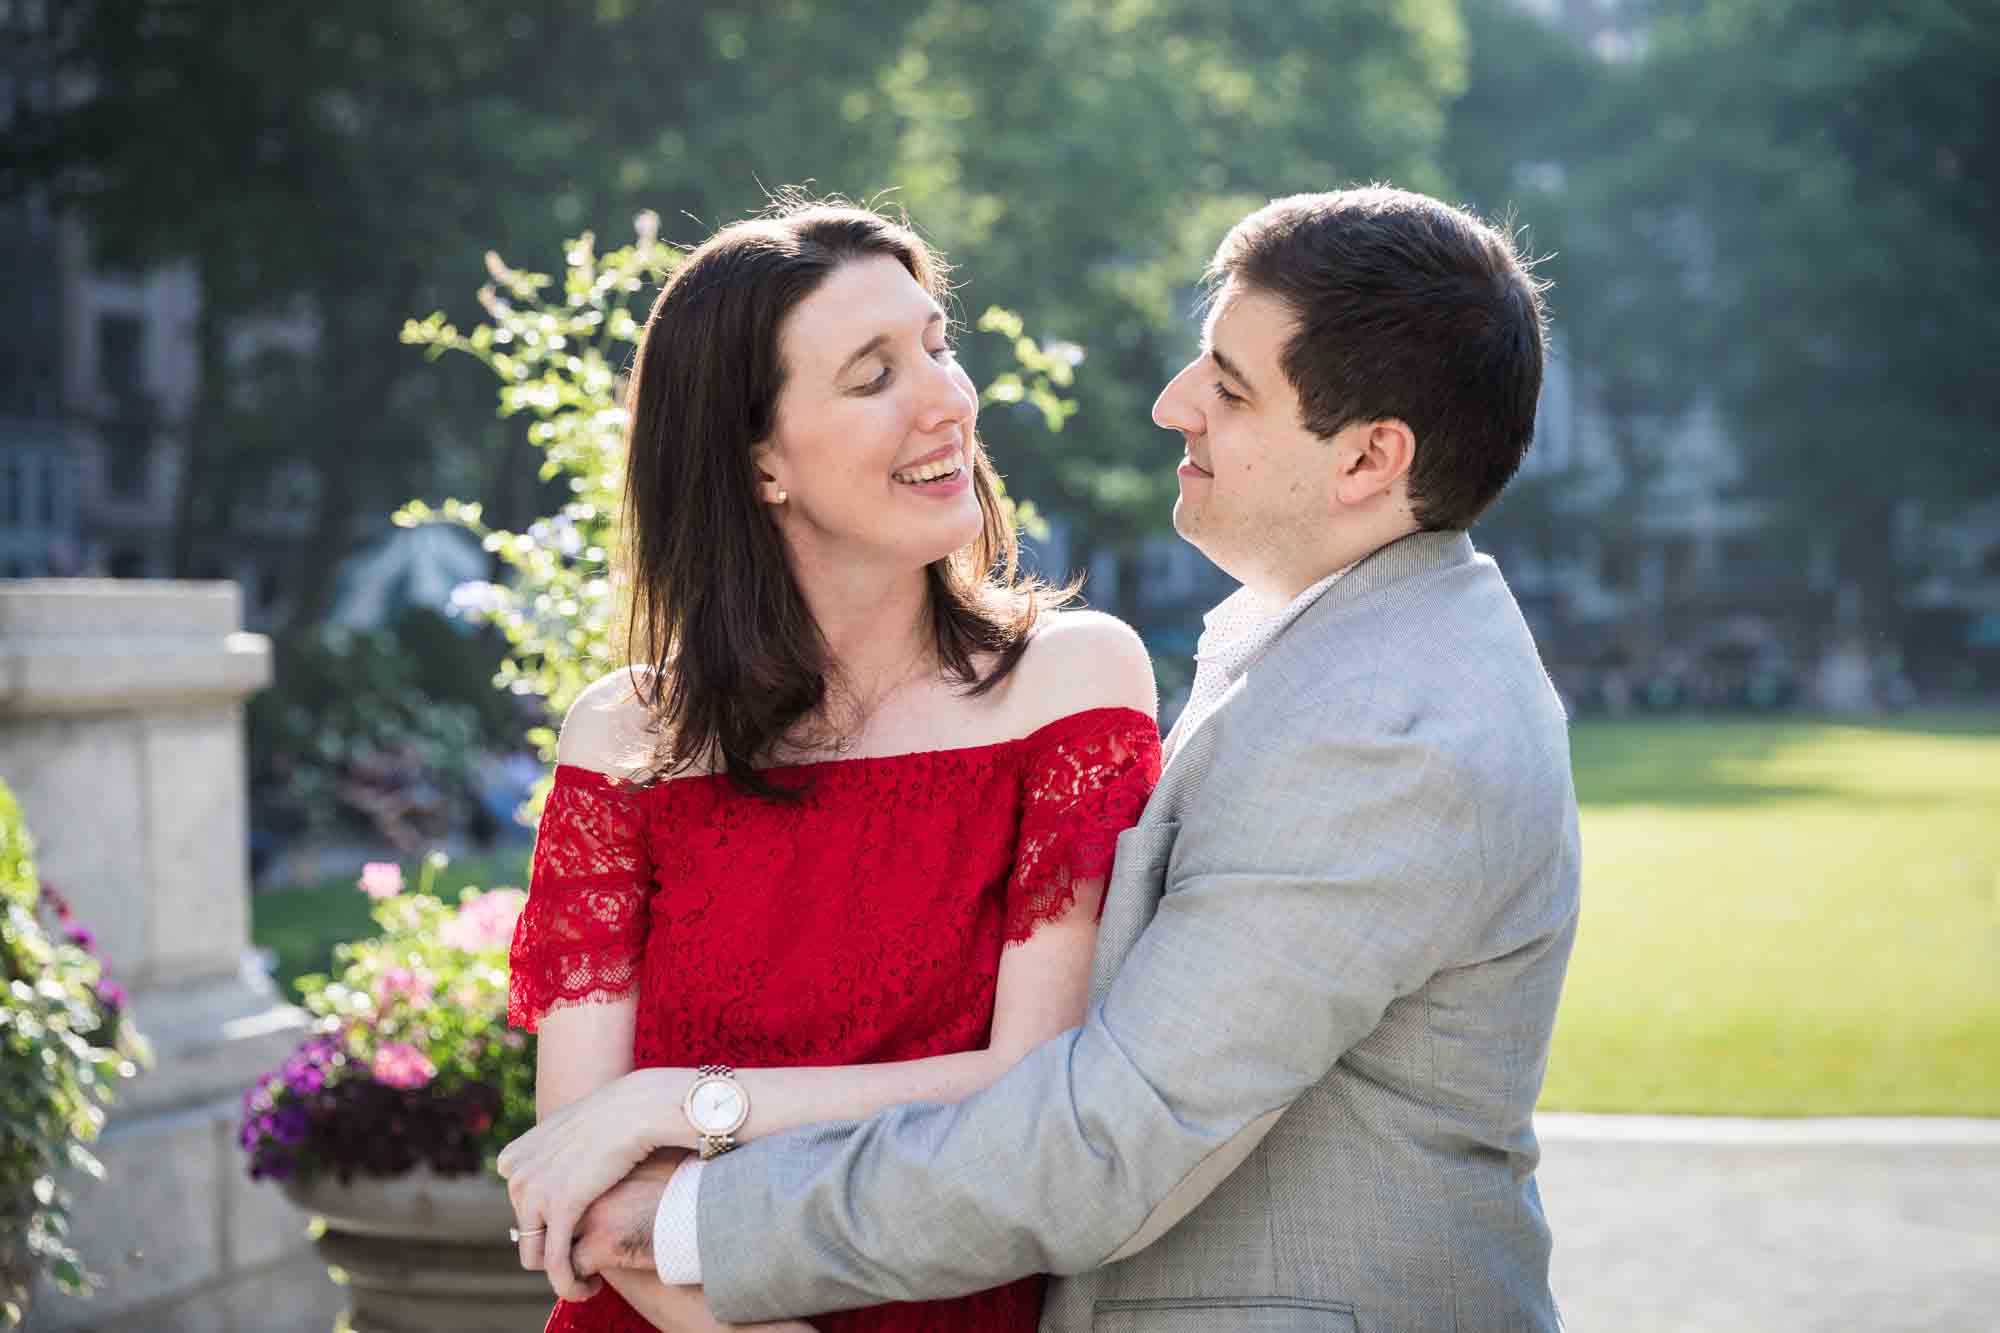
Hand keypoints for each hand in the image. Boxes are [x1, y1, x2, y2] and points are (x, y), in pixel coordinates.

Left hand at [499, 1068, 673, 1300]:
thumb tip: (562, 1174)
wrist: (636, 1107)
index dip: (547, 1220)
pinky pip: (555, 1262)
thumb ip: (555, 1155)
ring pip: (533, 1256)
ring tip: (588, 1279)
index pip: (520, 1208)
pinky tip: (591, 1288)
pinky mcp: (560, 1207)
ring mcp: (534, 1191)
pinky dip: (569, 1284)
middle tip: (588, 1252)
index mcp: (514, 1158)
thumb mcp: (572, 1132)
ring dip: (559, 1273)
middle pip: (527, 1232)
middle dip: (555, 1245)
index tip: (576, 1224)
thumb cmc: (617, 1117)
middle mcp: (516, 1174)